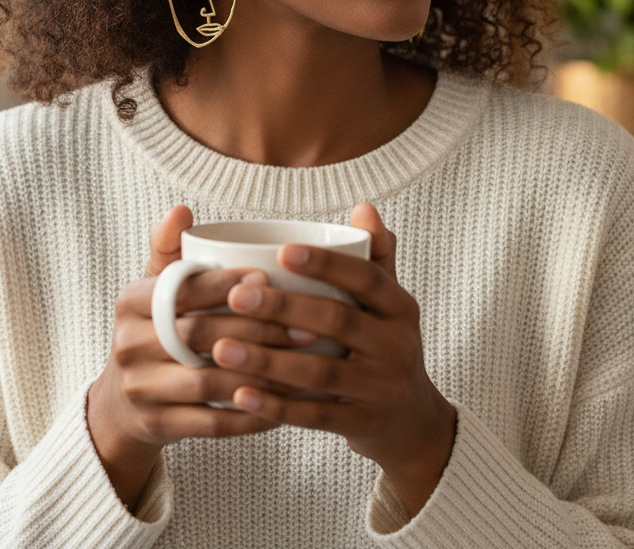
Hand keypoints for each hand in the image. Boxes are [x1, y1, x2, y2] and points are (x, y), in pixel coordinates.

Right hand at [87, 205, 300, 509]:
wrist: (121, 404)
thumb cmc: (155, 330)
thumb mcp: (154, 287)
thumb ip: (170, 250)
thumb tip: (182, 210)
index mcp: (130, 301)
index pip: (182, 289)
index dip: (224, 284)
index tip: (268, 277)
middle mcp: (128, 345)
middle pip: (200, 336)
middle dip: (257, 329)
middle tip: (305, 324)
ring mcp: (141, 390)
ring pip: (210, 382)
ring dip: (262, 373)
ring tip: (305, 363)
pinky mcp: (158, 427)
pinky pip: (213, 423)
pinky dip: (253, 413)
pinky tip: (288, 402)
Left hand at [210, 201, 455, 516]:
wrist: (412, 422)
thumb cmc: (386, 346)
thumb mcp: (390, 305)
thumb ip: (376, 258)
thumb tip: (364, 207)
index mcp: (401, 308)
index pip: (365, 278)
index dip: (326, 264)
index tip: (281, 252)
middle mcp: (398, 346)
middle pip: (337, 320)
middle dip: (283, 308)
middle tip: (235, 297)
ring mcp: (382, 389)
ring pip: (320, 372)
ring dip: (267, 360)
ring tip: (221, 348)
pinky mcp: (363, 426)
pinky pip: (315, 416)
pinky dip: (276, 406)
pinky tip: (240, 394)